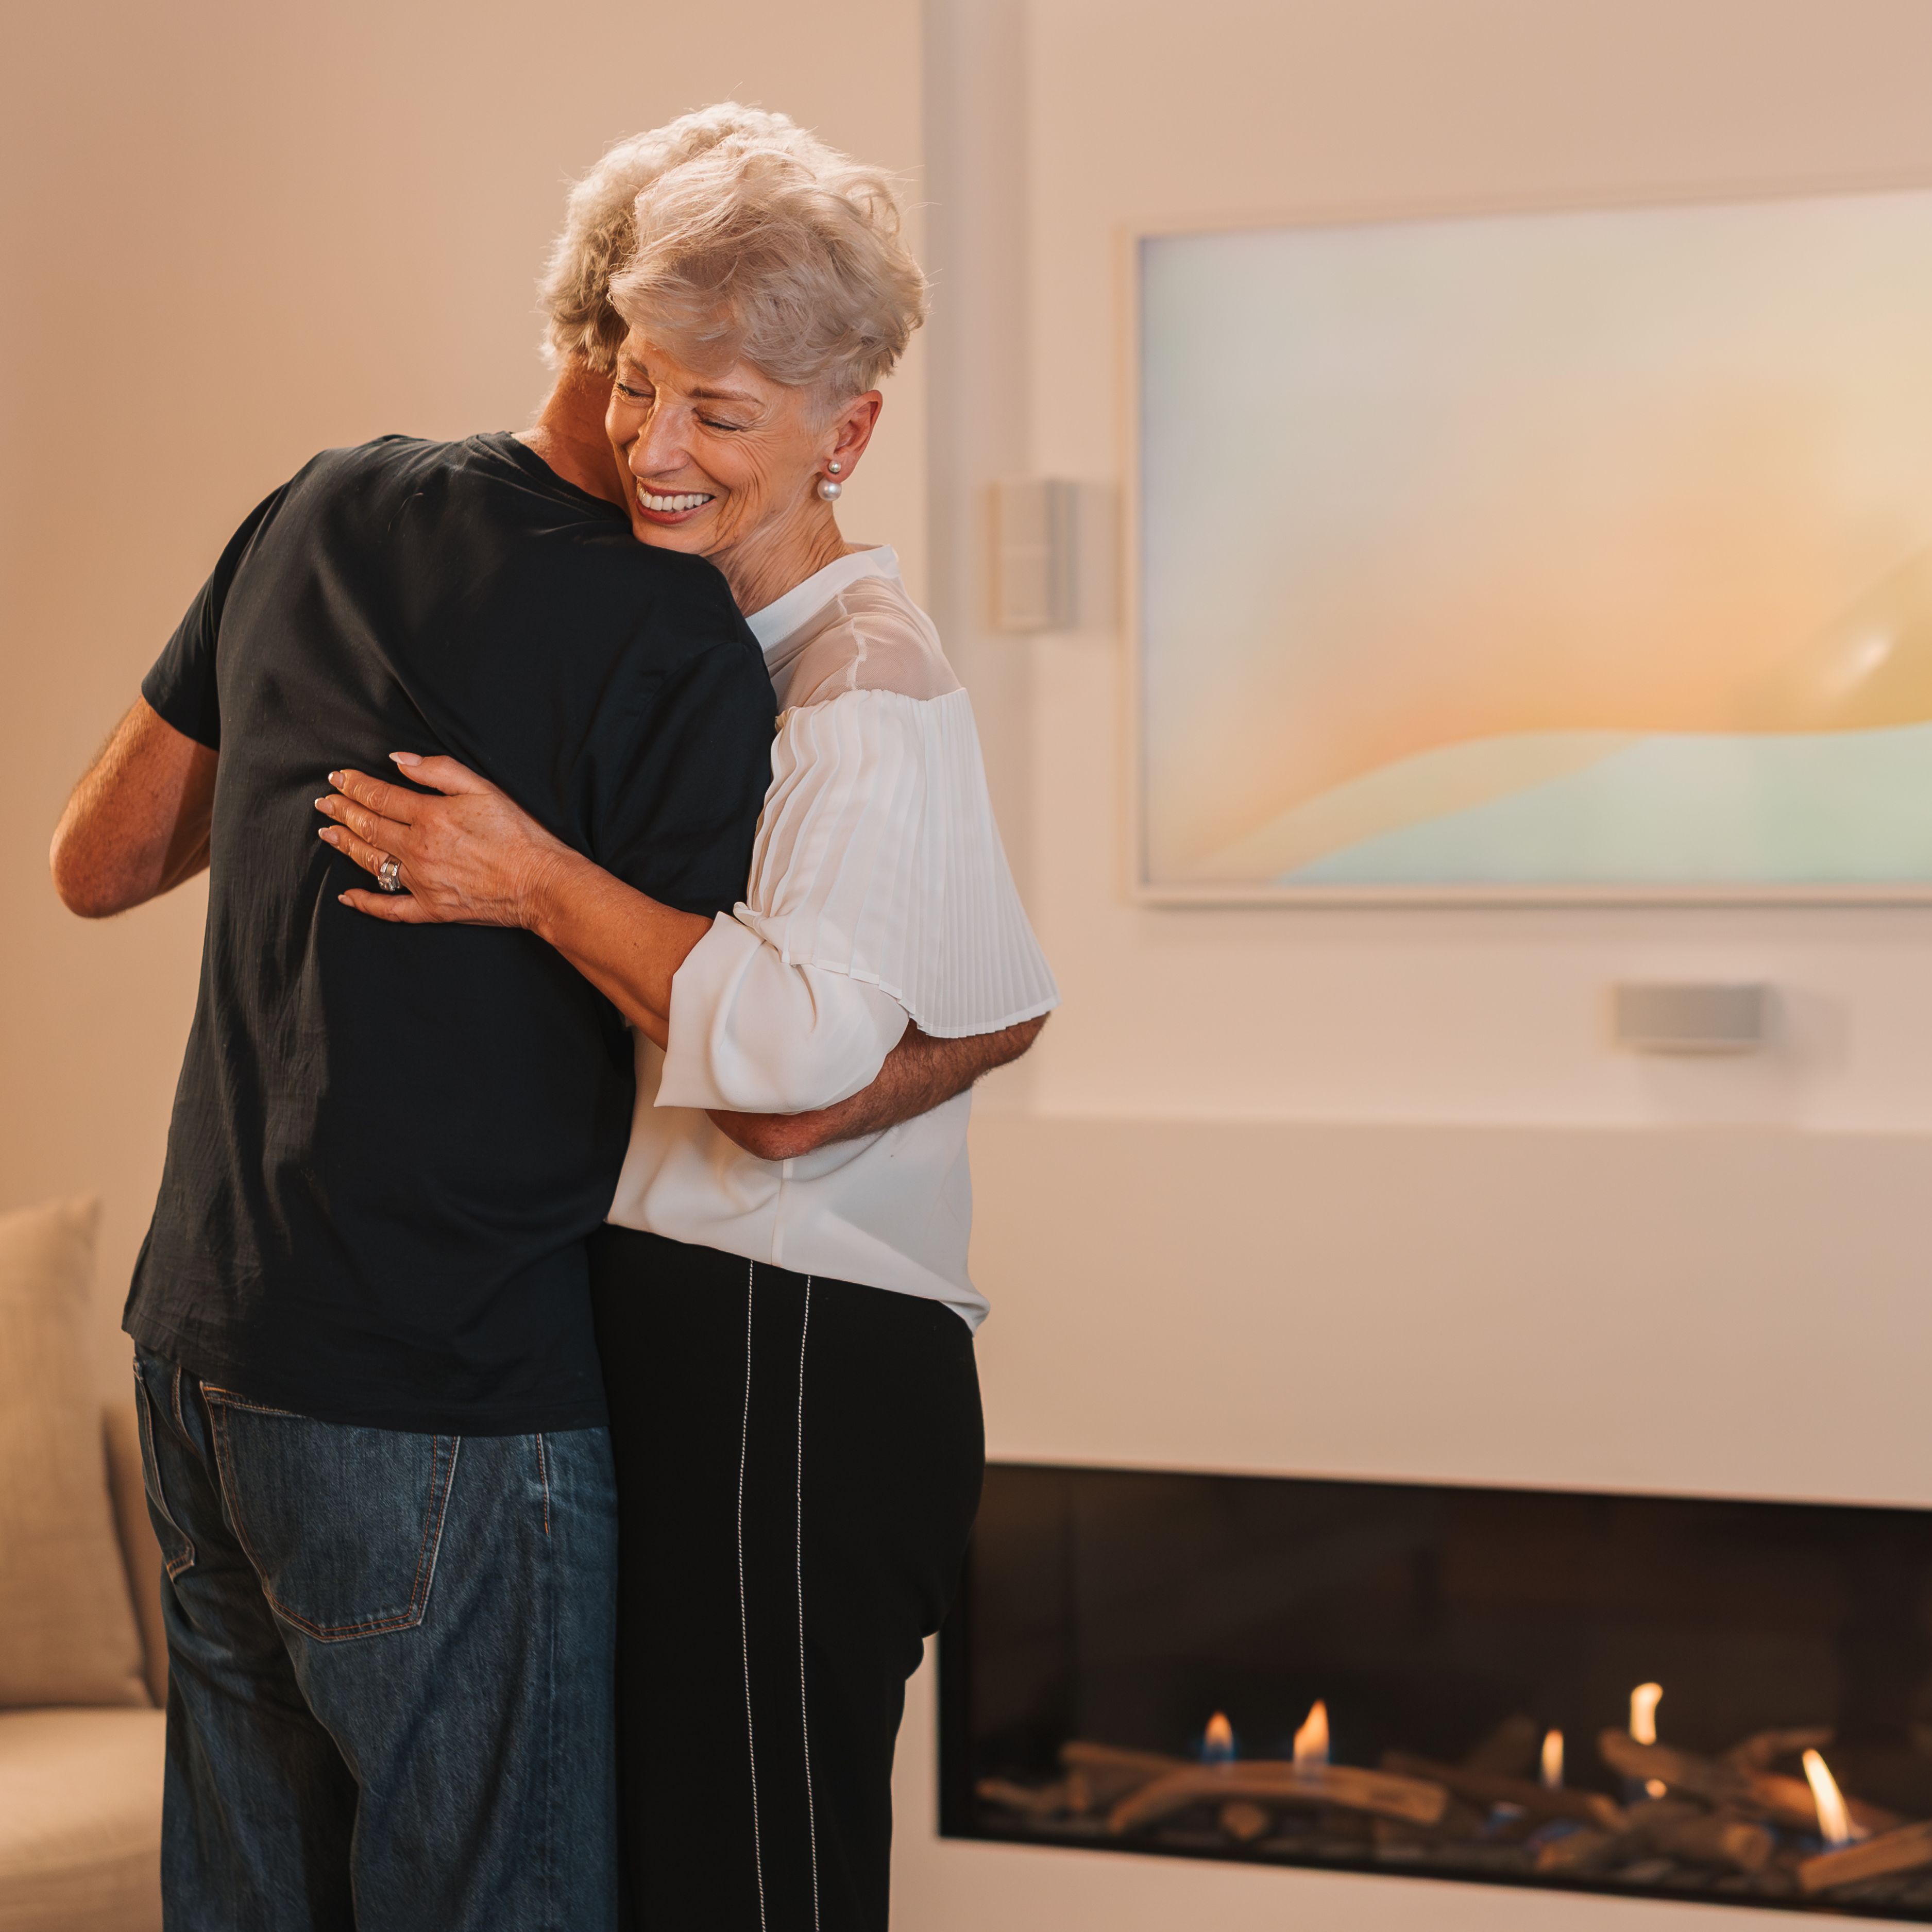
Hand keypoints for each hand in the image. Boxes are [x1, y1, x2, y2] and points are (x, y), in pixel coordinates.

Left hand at [315, 753, 575, 927]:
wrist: (541, 882)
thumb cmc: (518, 833)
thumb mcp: (483, 788)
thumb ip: (438, 771)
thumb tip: (398, 761)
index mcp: (430, 816)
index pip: (379, 796)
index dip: (354, 785)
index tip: (337, 778)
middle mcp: (418, 850)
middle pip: (369, 827)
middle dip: (342, 811)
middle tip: (324, 803)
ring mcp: (422, 882)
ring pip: (372, 862)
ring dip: (347, 846)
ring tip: (329, 834)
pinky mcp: (431, 909)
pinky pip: (390, 909)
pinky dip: (366, 903)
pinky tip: (347, 896)